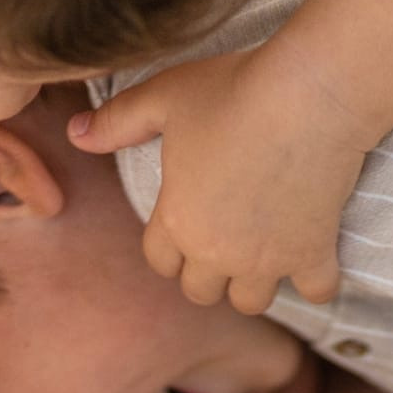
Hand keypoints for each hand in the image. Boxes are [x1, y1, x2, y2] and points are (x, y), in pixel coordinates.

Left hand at [69, 44, 366, 313]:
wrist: (307, 92)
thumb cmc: (232, 89)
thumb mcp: (164, 96)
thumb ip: (117, 121)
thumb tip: (75, 133)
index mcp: (177, 221)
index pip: (160, 262)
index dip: (169, 249)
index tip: (185, 229)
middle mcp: (217, 252)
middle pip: (201, 292)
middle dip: (207, 274)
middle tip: (224, 244)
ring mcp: (266, 260)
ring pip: (251, 302)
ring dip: (254, 285)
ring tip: (264, 256)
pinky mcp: (311, 254)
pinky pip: (316, 292)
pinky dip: (317, 282)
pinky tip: (315, 258)